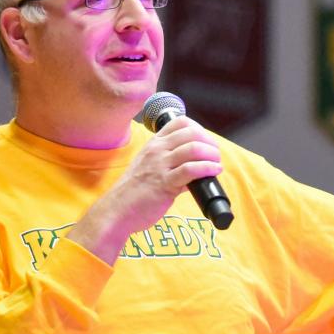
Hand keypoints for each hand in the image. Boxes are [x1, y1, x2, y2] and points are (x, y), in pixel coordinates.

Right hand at [69, 116, 222, 261]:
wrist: (116, 211)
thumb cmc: (132, 193)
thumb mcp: (148, 169)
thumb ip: (169, 166)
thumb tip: (193, 171)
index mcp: (153, 144)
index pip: (180, 122)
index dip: (198, 129)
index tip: (205, 141)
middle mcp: (156, 151)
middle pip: (191, 133)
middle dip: (209, 142)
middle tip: (215, 154)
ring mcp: (160, 166)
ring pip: (193, 148)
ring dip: (211, 155)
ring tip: (217, 163)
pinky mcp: (165, 183)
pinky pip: (191, 170)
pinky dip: (207, 169)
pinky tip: (214, 172)